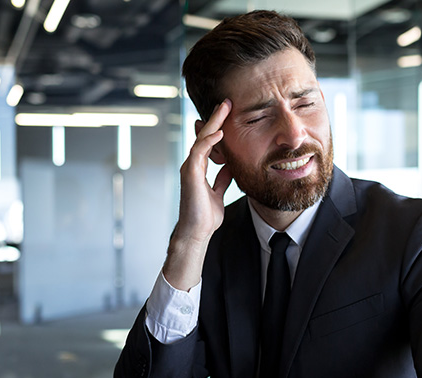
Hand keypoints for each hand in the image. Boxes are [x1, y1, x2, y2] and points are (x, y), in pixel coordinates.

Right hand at [177, 99, 232, 243]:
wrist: (197, 232)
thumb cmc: (205, 216)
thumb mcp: (219, 192)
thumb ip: (223, 178)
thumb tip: (231, 166)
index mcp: (199, 168)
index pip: (208, 142)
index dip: (218, 127)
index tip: (229, 113)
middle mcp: (192, 164)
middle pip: (204, 135)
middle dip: (215, 118)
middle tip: (226, 102)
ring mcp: (190, 168)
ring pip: (201, 139)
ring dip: (213, 123)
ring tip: (224, 108)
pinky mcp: (190, 174)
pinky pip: (199, 152)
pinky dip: (209, 141)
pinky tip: (219, 133)